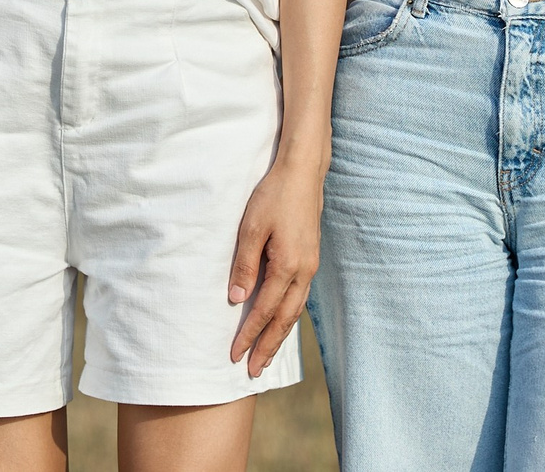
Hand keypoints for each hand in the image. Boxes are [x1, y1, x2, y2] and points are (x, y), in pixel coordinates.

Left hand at [227, 153, 324, 376]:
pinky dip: (288, 316)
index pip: (264, 310)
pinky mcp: (310, 259)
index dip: (249, 335)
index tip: (234, 355)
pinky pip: (299, 297)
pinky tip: (281, 322)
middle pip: (284, 319)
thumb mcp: (252, 228)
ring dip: (280, 336)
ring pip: (294, 311)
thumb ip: (245, 264)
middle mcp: (304, 271)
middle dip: (268, 347)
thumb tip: (237, 299)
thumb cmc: (274, 195)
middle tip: (253, 371)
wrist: (303, 172)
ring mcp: (310, 266)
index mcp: (289, 266)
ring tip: (267, 356)